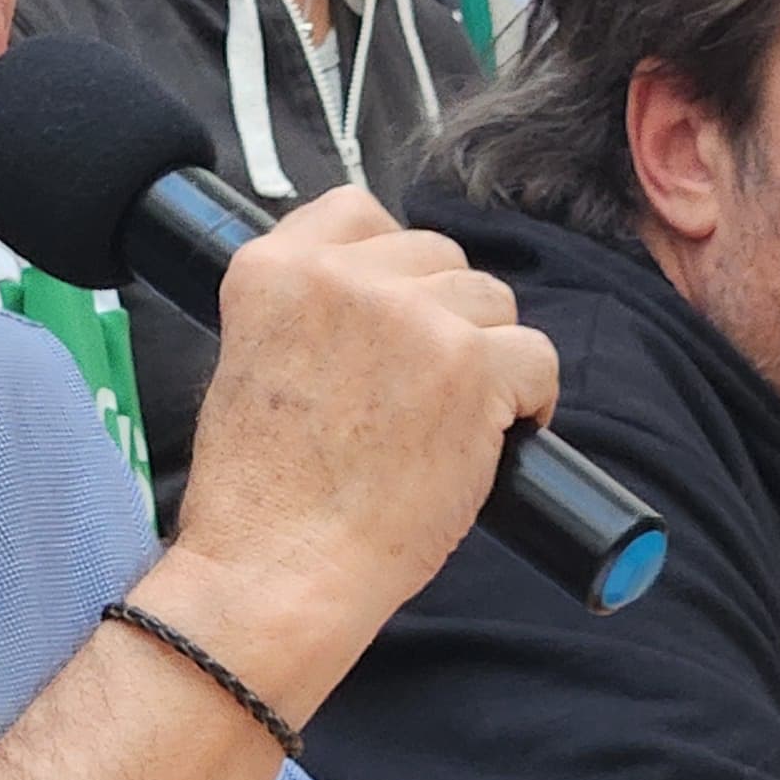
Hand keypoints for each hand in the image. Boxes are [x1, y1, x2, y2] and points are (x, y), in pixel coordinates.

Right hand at [158, 191, 557, 706]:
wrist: (280, 568)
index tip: (393, 310)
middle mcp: (341, 276)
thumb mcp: (245, 364)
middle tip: (422, 386)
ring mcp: (411, 316)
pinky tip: (498, 437)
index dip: (390, 265)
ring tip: (455, 417)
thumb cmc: (260, 496)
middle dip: (442, 313)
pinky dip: (529, 399)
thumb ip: (302, 312)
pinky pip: (534, 356)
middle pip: (436, 255)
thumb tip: (380, 298)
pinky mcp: (471, 366)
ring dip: (486, 354)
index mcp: (271, 269)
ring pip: (491, 301)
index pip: (357, 210)